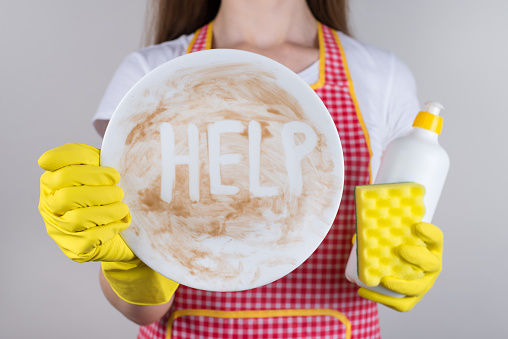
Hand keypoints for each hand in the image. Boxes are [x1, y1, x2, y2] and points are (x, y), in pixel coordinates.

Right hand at [39, 143, 178, 304]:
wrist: (126, 231)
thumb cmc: (112, 194)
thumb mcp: (106, 170)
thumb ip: (102, 156)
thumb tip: (118, 143)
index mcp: (53, 178)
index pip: (57, 163)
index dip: (86, 166)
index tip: (114, 173)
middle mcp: (49, 203)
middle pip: (67, 194)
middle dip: (99, 190)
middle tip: (120, 190)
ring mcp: (58, 228)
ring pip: (77, 218)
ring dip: (107, 210)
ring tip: (123, 206)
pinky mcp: (73, 249)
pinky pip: (88, 239)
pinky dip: (110, 229)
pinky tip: (123, 223)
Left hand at [358, 222, 442, 311]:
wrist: (397, 265)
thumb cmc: (393, 246)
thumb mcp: (389, 236)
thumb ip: (377, 231)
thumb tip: (357, 237)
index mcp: (430, 247)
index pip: (436, 237)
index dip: (429, 232)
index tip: (417, 226)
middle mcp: (431, 266)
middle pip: (431, 263)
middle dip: (417, 257)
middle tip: (400, 249)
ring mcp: (424, 284)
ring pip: (417, 287)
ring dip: (401, 285)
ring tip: (384, 280)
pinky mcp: (413, 298)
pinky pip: (402, 304)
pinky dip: (383, 299)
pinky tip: (365, 291)